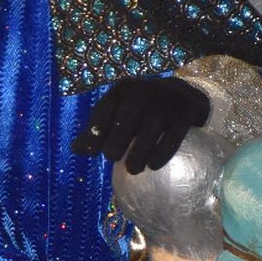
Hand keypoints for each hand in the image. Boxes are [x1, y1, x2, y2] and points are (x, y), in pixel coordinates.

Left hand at [74, 74, 208, 174]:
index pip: (106, 109)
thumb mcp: (118, 113)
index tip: (91, 153)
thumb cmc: (141, 110)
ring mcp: (166, 100)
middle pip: (128, 116)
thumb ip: (98, 130)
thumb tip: (75, 149)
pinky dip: (163, 151)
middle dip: (117, 139)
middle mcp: (144, 91)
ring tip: (133, 170)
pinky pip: (174, 133)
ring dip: (140, 149)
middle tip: (112, 159)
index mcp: (122, 91)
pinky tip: (153, 166)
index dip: (96, 130)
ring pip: (151, 126)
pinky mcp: (186, 112)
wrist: (182, 95)